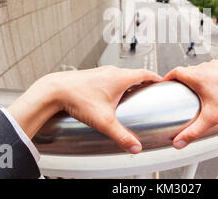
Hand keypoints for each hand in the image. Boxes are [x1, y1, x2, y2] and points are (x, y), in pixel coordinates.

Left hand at [8, 66, 161, 153]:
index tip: (162, 81)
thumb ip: (121, 135)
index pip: (145, 73)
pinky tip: (110, 96)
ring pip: (120, 75)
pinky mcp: (91, 76)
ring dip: (129, 82)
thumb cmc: (78, 99)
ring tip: (132, 93)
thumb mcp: (104, 121)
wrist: (54, 91)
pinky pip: (109, 77)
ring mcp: (100, 72)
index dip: (156, 78)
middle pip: (133, 74)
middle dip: (144, 81)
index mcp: (120, 78)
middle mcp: (111, 72)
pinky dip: (116, 83)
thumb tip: (135, 146)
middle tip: (149, 89)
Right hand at [164, 59, 217, 149]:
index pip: (176, 72)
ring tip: (198, 89)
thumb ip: (193, 131)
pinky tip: (215, 86)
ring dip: (197, 77)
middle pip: (188, 71)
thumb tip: (179, 142)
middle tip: (181, 90)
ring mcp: (217, 64)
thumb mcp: (211, 118)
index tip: (166, 82)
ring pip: (201, 69)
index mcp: (198, 77)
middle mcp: (206, 67)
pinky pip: (213, 68)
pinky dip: (210, 75)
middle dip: (183, 80)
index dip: (168, 76)